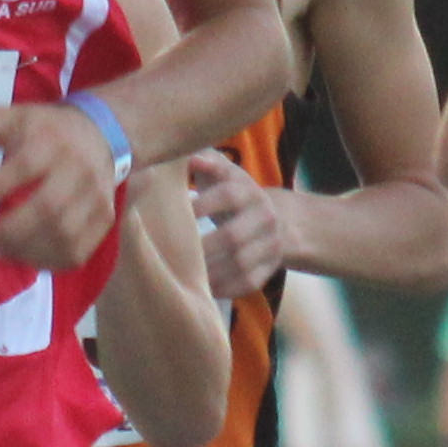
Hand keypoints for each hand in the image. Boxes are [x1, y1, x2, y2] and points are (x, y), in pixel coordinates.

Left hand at [0, 100, 120, 272]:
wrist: (98, 132)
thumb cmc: (42, 129)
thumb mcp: (7, 116)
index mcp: (51, 141)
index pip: (23, 167)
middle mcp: (78, 169)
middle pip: (48, 208)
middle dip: (9, 231)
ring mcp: (96, 196)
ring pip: (64, 235)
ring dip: (26, 250)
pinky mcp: (105, 217)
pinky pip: (77, 251)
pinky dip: (49, 261)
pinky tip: (25, 256)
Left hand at [187, 156, 292, 302]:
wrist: (275, 219)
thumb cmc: (231, 192)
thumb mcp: (222, 173)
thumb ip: (205, 161)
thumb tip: (189, 157)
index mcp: (248, 190)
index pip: (227, 196)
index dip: (202, 205)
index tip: (176, 215)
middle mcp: (264, 217)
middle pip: (233, 237)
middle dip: (202, 247)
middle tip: (171, 254)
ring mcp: (270, 244)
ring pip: (240, 264)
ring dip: (209, 272)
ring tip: (182, 276)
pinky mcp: (271, 267)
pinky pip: (248, 283)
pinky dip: (224, 288)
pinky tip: (201, 289)